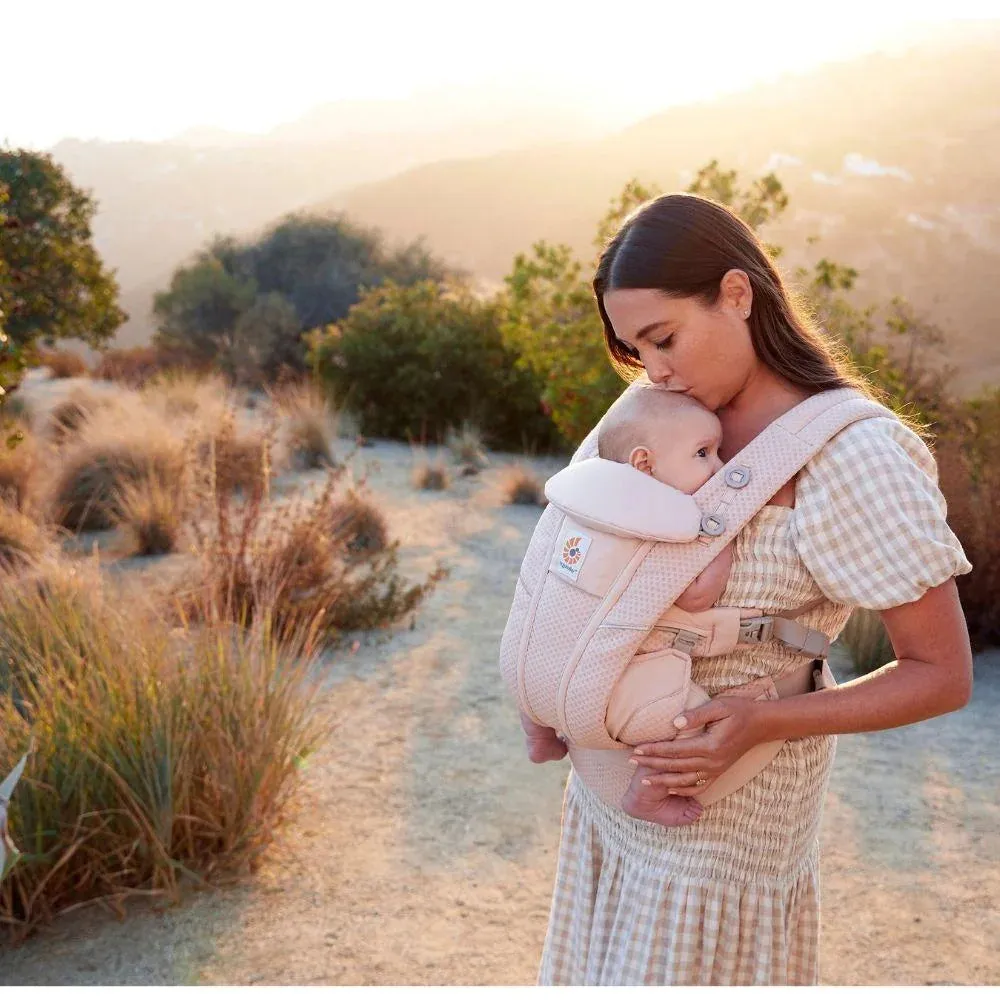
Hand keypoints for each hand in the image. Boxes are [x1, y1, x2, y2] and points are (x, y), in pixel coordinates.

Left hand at [627, 696, 764, 795]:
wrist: (761, 725)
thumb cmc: (739, 711)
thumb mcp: (719, 707)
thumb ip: (696, 716)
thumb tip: (674, 722)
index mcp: (710, 745)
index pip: (675, 750)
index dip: (654, 750)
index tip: (637, 749)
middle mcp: (712, 762)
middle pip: (676, 766)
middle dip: (652, 764)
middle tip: (631, 761)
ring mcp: (716, 770)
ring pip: (684, 779)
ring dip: (663, 780)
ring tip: (644, 779)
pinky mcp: (719, 772)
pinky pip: (698, 785)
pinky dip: (682, 788)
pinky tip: (669, 788)